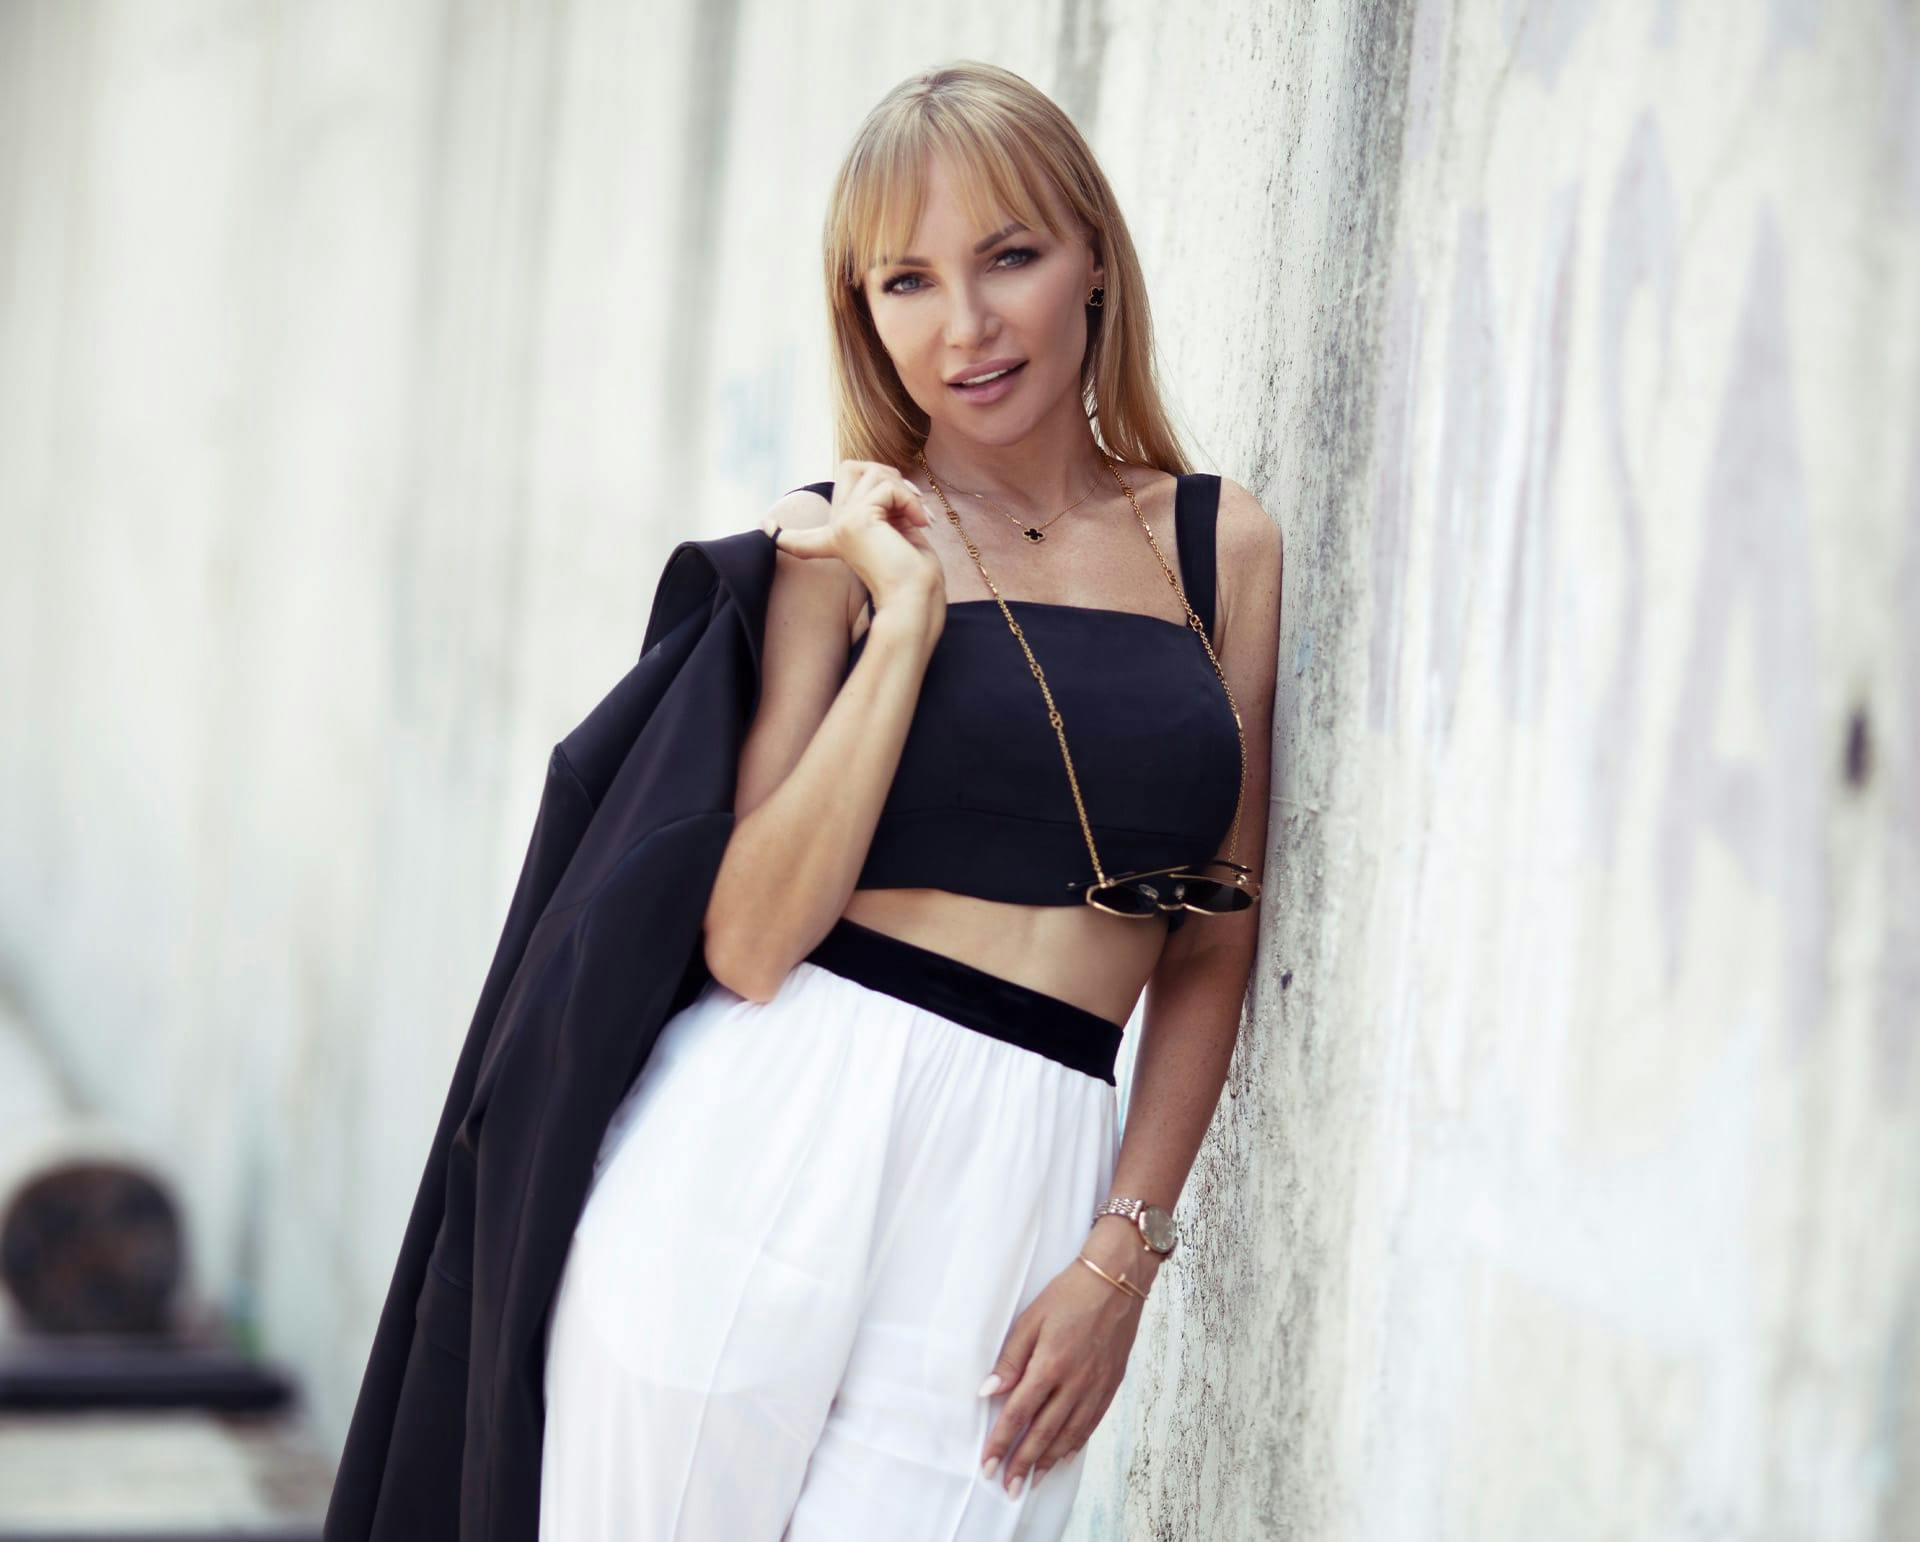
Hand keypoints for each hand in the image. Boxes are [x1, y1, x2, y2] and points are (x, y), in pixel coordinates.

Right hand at [774, 459, 944, 617]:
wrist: (916, 599)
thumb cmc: (917, 574)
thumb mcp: (898, 530)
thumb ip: (885, 503)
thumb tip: (882, 474)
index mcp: (842, 538)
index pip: (807, 531)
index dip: (785, 531)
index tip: (764, 527)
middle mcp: (836, 530)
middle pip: (854, 468)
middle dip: (889, 477)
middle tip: (912, 508)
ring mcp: (841, 524)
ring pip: (876, 473)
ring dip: (905, 492)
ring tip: (918, 519)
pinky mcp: (854, 522)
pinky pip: (888, 488)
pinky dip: (910, 501)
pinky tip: (919, 523)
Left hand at [976, 1249, 1146, 1495]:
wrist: (1116, 1281)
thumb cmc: (1069, 1294)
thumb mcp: (1031, 1318)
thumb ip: (1010, 1358)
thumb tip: (989, 1391)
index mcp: (1051, 1364)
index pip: (1019, 1413)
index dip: (1002, 1441)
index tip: (988, 1464)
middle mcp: (1075, 1382)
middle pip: (1043, 1432)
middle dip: (1022, 1463)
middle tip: (1007, 1487)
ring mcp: (1095, 1387)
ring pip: (1068, 1435)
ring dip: (1047, 1461)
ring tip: (1031, 1481)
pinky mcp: (1110, 1386)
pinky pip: (1090, 1425)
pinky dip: (1074, 1445)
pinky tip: (1062, 1456)